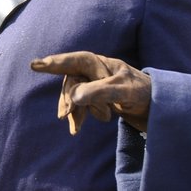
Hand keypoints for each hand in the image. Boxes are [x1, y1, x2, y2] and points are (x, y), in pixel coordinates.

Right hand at [30, 52, 151, 134]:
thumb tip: (74, 97)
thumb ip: (99, 92)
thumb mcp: (123, 92)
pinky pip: (79, 105)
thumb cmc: (142, 93)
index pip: (74, 61)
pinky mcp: (95, 98)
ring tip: (76, 128)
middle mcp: (94, 72)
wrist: (156, 106)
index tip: (35, 65)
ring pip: (73, 96)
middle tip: (66, 115)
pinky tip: (75, 129)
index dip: (54, 63)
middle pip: (71, 83)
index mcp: (101, 65)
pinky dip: (77, 117)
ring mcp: (93, 85)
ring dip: (73, 112)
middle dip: (69, 100)